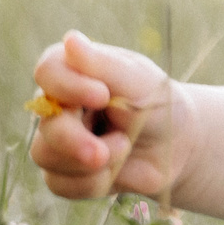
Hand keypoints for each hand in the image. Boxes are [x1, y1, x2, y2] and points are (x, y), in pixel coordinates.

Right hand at [29, 31, 188, 200]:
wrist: (178, 146)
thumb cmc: (158, 104)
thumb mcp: (141, 81)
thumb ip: (106, 66)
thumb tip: (71, 39)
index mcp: (73, 72)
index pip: (48, 70)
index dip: (66, 85)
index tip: (101, 95)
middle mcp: (58, 104)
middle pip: (46, 123)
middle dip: (74, 141)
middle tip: (102, 152)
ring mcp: (56, 139)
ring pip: (45, 155)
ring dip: (91, 161)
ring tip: (124, 147)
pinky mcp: (62, 173)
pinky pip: (60, 184)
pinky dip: (92, 182)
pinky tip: (114, 170)